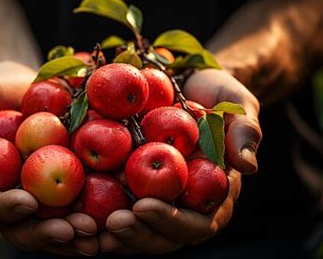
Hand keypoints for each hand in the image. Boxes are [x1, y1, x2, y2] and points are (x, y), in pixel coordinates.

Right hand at [0, 61, 98, 255]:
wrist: (30, 83)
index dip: (5, 209)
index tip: (28, 201)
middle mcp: (13, 194)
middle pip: (24, 227)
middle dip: (46, 233)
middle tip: (71, 230)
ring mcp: (43, 194)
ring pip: (54, 226)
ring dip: (74, 236)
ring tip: (96, 233)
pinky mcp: (70, 186)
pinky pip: (80, 208)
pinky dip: (96, 218)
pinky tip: (115, 218)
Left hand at [99, 69, 258, 253]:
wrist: (188, 86)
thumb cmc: (216, 96)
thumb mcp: (237, 106)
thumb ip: (246, 132)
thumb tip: (247, 165)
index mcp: (212, 196)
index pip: (196, 223)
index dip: (171, 221)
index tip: (144, 206)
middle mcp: (182, 206)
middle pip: (162, 236)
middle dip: (138, 233)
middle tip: (113, 223)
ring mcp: (156, 200)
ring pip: (136, 230)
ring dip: (113, 233)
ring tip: (88, 227)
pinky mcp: (131, 189)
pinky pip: (114, 207)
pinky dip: (96, 215)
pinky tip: (75, 211)